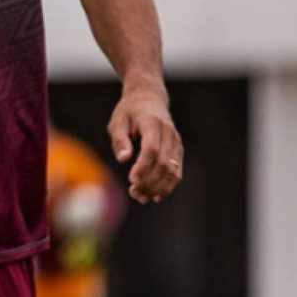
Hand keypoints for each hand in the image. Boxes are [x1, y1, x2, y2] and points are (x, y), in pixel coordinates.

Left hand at [108, 86, 183, 203]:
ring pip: (172, 171)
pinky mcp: (178, 150)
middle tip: (133, 193)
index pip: (151, 149)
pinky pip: (177, 172)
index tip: (131, 180)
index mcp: (152, 124)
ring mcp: (176, 143)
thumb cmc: (129, 111)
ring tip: (141, 197)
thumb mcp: (118, 120)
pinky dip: (167, 186)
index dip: (143, 167)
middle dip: (149, 182)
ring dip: (158, 188)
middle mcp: (168, 134)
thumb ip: (120, 139)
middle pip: (163, 163)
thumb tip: (123, 160)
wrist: (149, 99)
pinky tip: (155, 195)